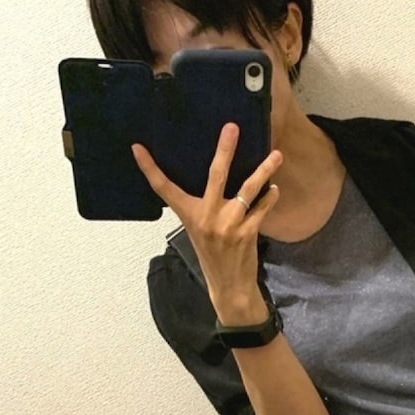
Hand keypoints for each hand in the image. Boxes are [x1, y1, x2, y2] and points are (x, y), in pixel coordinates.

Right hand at [132, 125, 281, 324]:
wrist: (229, 286)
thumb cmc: (213, 255)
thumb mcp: (198, 230)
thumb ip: (203, 207)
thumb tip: (215, 179)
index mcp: (189, 215)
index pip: (164, 188)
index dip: (149, 168)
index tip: (138, 148)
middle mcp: (206, 217)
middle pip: (215, 175)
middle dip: (224, 149)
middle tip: (232, 128)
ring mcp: (228, 225)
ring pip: (248, 189)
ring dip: (264, 171)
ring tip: (276, 155)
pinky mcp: (247, 233)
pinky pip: (261, 208)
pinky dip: (269, 197)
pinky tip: (274, 188)